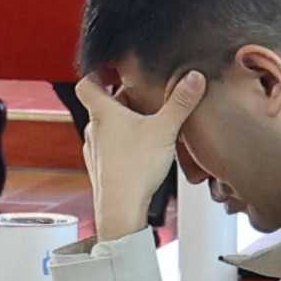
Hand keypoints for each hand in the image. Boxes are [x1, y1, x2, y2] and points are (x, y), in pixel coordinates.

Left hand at [76, 68, 200, 241]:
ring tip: (149, 123)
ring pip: (107, 127)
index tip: (113, 70)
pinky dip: (124, 143)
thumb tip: (193, 78)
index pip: (87, 83)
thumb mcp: (164, 129)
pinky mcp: (101, 169)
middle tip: (146, 97)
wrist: (121, 210)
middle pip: (104, 105)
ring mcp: (95, 151)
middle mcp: (94, 130)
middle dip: (124, 99)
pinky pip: (110, 147)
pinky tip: (144, 150)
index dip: (97, 74)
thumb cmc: (135, 169)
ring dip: (125, 122)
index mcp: (103, 114)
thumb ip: (180, 103)